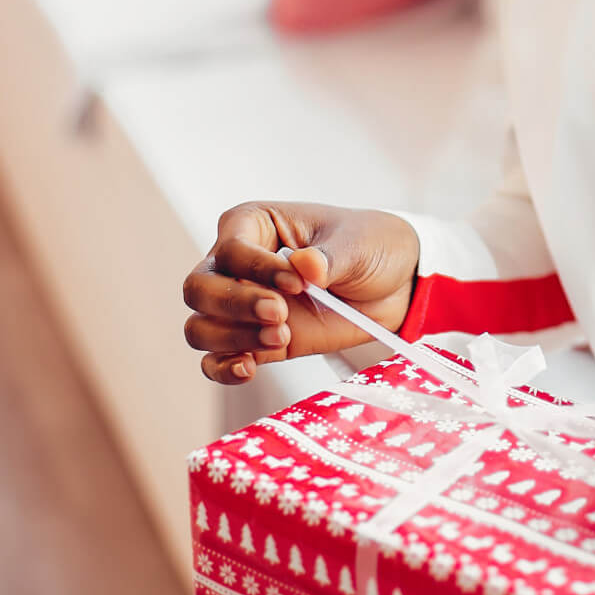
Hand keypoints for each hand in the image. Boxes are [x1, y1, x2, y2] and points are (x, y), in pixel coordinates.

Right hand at [182, 202, 419, 383]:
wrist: (396, 285)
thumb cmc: (370, 246)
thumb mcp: (358, 243)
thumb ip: (330, 256)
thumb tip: (304, 266)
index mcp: (253, 224)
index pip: (230, 249)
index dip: (257, 269)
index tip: (298, 282)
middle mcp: (237, 265)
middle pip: (199, 288)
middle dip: (235, 305)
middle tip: (280, 314)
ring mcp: (243, 306)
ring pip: (201, 327)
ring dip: (232, 338)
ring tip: (280, 337)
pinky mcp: (256, 340)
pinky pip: (217, 360)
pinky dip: (223, 368)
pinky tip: (248, 369)